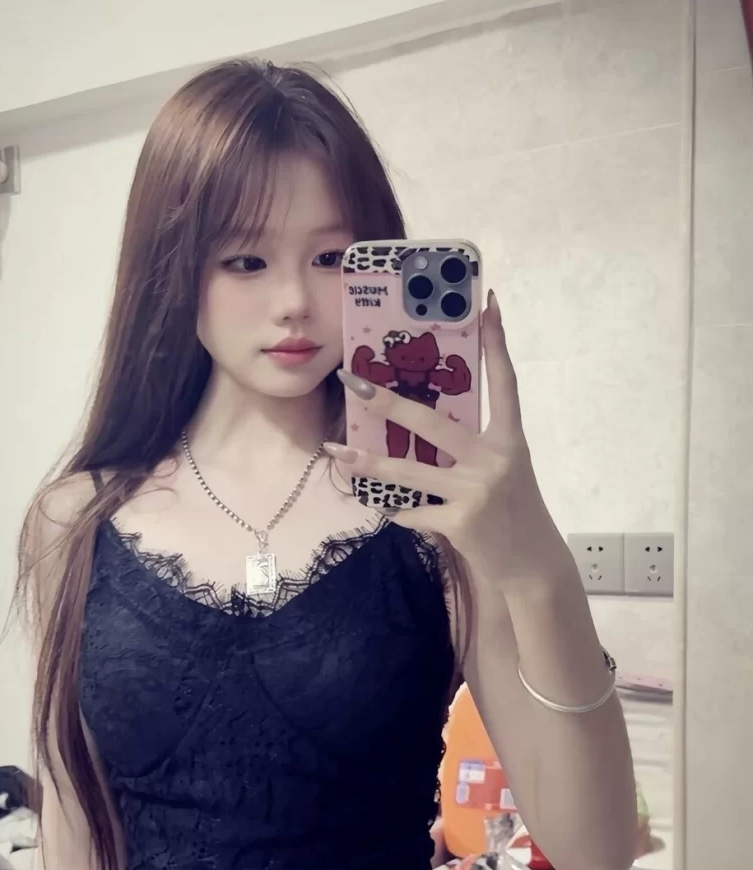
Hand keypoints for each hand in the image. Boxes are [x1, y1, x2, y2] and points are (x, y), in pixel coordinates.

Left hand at [331, 292, 564, 594]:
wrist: (532, 565)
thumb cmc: (513, 512)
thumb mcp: (503, 471)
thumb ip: (472, 449)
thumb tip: (424, 429)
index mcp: (509, 440)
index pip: (504, 382)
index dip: (497, 343)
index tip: (488, 304)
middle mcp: (494, 459)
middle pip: (432, 423)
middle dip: (388, 402)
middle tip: (354, 383)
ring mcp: (476, 491)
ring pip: (409, 472)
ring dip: (368, 464)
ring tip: (337, 452)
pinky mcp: (460, 523)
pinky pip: (414, 513)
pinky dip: (402, 513)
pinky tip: (396, 514)